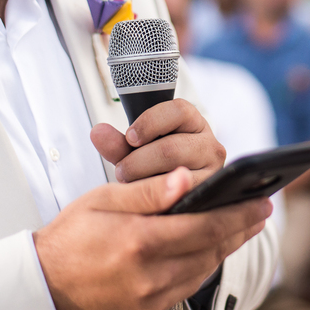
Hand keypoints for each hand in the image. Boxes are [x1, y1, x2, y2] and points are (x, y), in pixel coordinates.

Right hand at [33, 167, 270, 309]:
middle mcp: (149, 276)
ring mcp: (150, 300)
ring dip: (225, 247)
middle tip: (260, 211)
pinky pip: (187, 288)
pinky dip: (202, 266)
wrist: (42, 287)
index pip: (205, 225)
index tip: (260, 201)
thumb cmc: (69, 239)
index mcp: (139, 241)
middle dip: (240, 228)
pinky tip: (209, 250)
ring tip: (240, 227)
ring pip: (203, 270)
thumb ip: (148, 191)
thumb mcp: (103, 200)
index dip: (238, 214)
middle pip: (211, 249)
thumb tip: (184, 178)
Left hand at [91, 99, 225, 186]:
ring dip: (146, 180)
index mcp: (193, 123)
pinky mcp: (208, 194)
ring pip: (176, 173)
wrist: (172, 194)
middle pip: (172, 147)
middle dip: (139, 161)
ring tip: (132, 185)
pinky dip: (159, 197)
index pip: (178, 111)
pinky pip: (182, 195)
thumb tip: (97, 132)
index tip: (130, 137)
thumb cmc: (155, 167)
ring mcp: (212, 170)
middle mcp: (209, 144)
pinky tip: (147, 198)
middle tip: (122, 171)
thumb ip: (117, 143)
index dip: (150, 123)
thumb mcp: (136, 152)